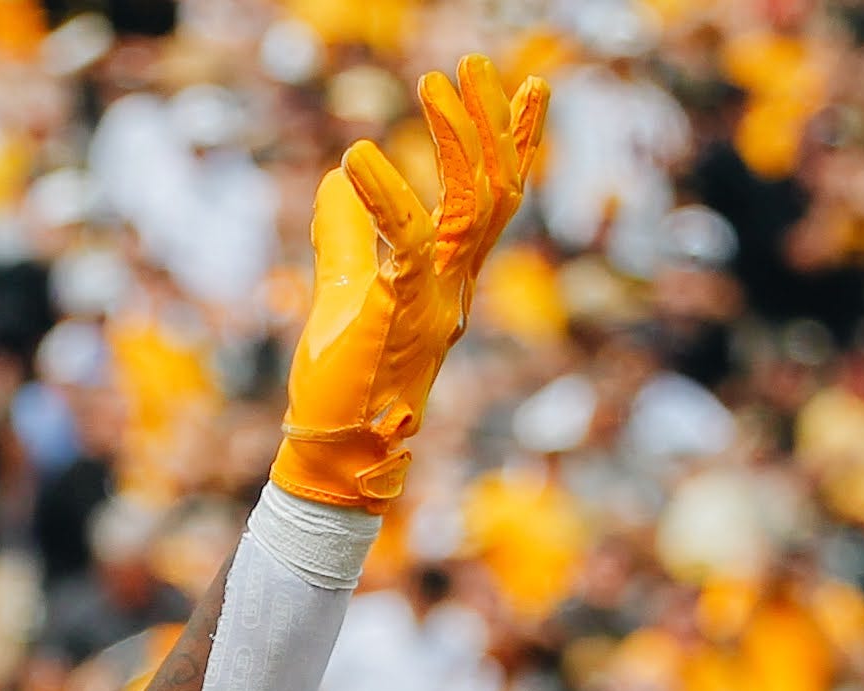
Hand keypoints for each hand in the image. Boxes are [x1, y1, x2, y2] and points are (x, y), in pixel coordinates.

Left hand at [272, 56, 546, 511]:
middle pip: (495, 189)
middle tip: (474, 63)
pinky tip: (361, 155)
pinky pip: (406, 239)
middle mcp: (457, 285)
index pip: (495, 200)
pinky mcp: (403, 311)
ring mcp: (438, 298)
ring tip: (436, 84)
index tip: (527, 85)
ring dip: (457, 138)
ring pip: (470, 204)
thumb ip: (345, 237)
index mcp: (451, 280)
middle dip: (491, 122)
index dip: (516, 142)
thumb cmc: (342, 385)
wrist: (336, 454)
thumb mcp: (344, 294)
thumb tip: (336, 179)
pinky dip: (385, 193)